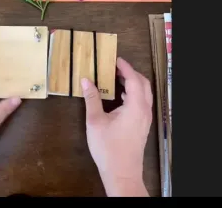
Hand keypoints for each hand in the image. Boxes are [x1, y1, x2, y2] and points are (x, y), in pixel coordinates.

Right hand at [81, 57, 152, 196]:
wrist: (122, 173)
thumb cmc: (108, 147)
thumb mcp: (95, 121)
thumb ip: (92, 99)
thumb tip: (86, 80)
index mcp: (135, 106)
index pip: (134, 80)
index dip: (125, 67)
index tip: (115, 59)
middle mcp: (144, 110)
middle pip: (143, 84)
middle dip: (131, 72)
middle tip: (115, 66)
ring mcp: (145, 118)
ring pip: (144, 93)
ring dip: (133, 82)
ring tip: (116, 78)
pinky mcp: (142, 124)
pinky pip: (142, 102)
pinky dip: (133, 93)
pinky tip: (120, 96)